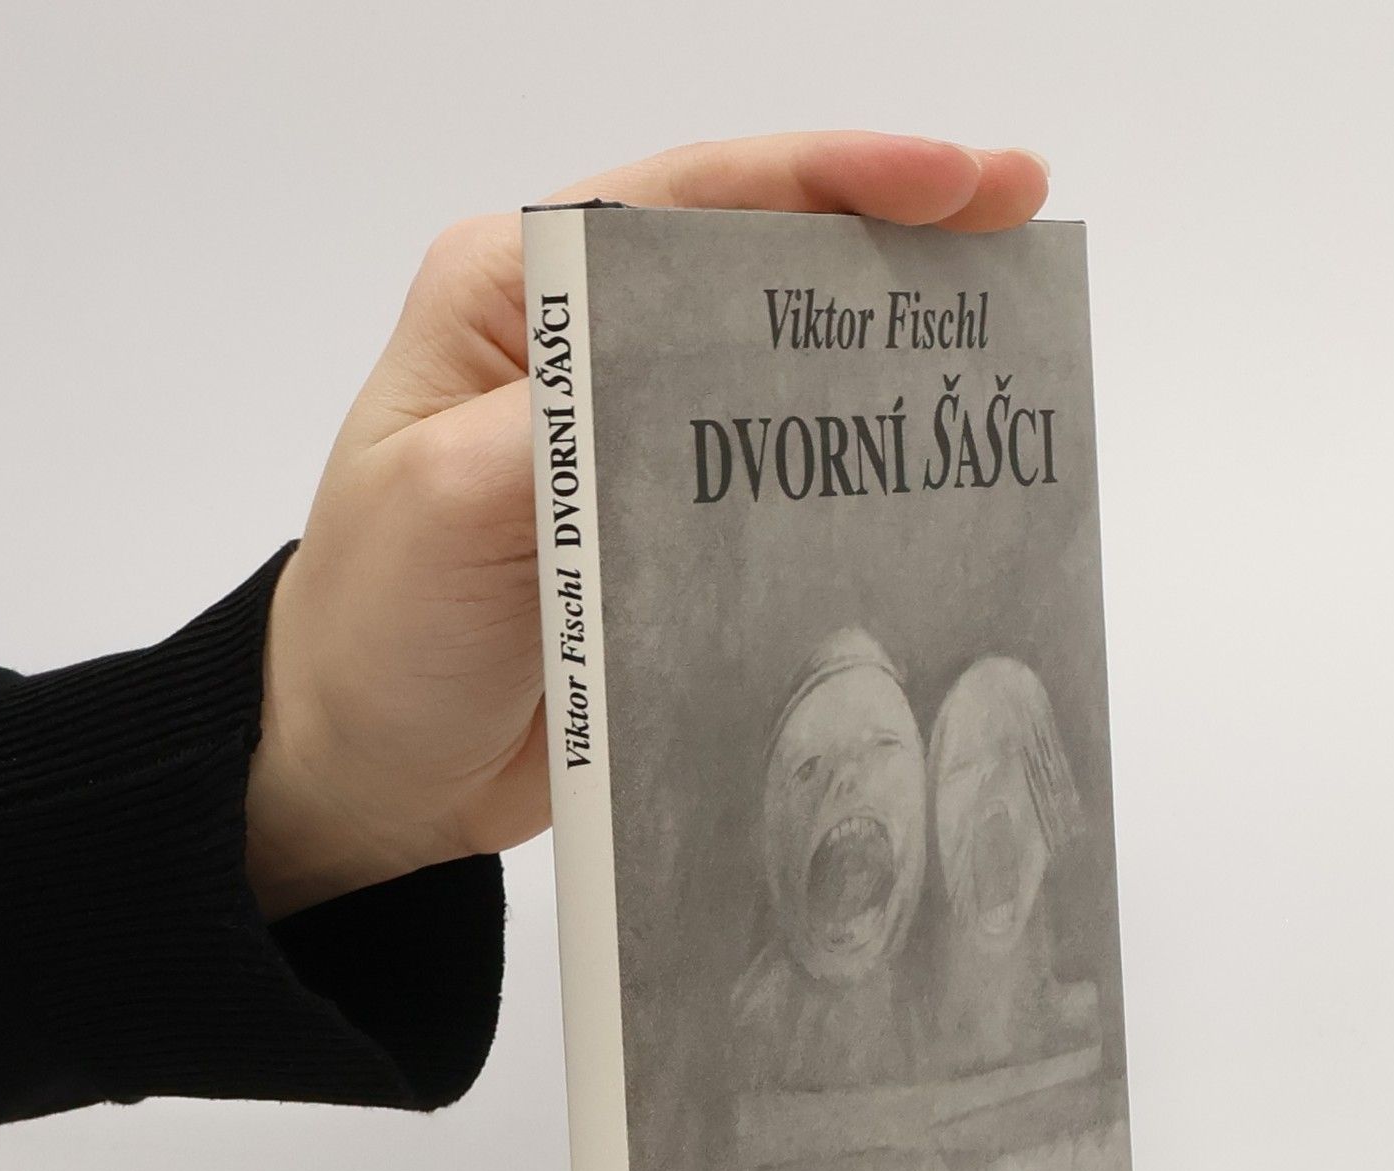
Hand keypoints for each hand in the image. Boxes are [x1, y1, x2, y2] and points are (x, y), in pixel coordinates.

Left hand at [243, 132, 1051, 919]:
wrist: (371, 770)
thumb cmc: (378, 629)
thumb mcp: (442, 508)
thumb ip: (565, 425)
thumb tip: (696, 380)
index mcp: (518, 297)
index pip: (692, 199)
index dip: (832, 177)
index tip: (955, 181)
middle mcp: (586, 350)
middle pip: (760, 263)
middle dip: (891, 239)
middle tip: (1023, 228)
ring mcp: (637, 445)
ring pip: (786, 370)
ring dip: (892, 349)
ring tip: (1009, 336)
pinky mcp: (672, 535)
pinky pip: (784, 481)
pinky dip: (859, 467)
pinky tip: (936, 472)